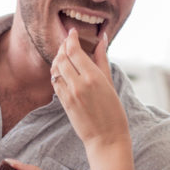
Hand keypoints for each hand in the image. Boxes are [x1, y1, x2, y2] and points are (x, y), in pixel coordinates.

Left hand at [51, 31, 130, 150]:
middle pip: (62, 57)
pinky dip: (56, 72)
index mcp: (93, 77)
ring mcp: (69, 94)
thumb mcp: (110, 83)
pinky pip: (55, 82)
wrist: (106, 138)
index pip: (74, 50)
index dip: (70, 38)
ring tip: (63, 53)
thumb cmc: (114, 111)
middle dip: (62, 46)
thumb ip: (103, 59)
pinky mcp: (63, 102)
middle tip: (67, 41)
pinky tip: (62, 69)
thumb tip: (102, 39)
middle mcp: (78, 84)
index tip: (72, 31)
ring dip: (57, 58)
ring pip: (55, 69)